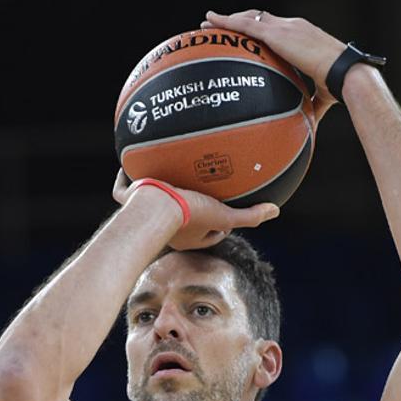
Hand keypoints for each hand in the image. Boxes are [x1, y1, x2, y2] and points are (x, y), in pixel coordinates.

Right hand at [112, 169, 278, 250]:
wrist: (155, 208)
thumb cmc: (190, 214)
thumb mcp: (225, 215)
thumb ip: (250, 216)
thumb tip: (276, 211)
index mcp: (188, 237)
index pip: (209, 233)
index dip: (219, 225)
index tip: (226, 212)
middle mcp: (166, 229)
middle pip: (181, 218)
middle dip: (188, 207)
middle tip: (196, 193)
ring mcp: (145, 213)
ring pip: (152, 202)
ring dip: (157, 191)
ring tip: (166, 174)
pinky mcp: (128, 200)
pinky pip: (124, 187)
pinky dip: (125, 178)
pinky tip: (128, 163)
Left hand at [201, 9, 344, 124]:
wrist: (345, 72)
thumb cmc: (340, 84)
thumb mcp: (322, 94)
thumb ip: (312, 104)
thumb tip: (308, 123)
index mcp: (303, 36)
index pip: (276, 28)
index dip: (260, 29)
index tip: (247, 36)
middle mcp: (293, 26)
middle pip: (260, 18)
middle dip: (240, 20)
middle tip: (220, 25)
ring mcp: (285, 28)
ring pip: (249, 18)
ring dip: (227, 19)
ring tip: (207, 22)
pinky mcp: (278, 34)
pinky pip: (245, 25)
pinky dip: (227, 22)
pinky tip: (212, 21)